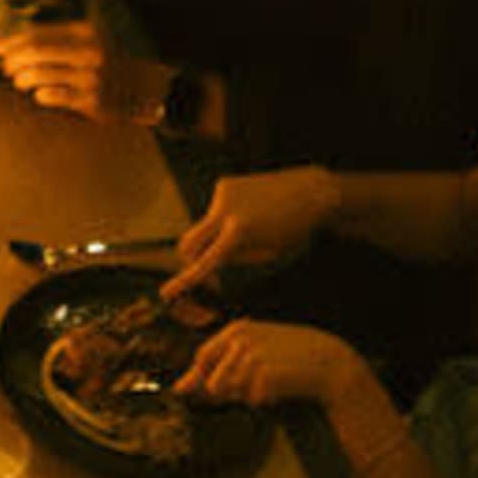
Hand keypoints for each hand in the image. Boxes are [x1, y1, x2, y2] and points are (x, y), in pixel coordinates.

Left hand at [0, 16, 171, 128]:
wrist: (145, 90)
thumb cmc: (107, 64)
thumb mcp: (89, 41)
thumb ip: (55, 40)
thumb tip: (10, 44)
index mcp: (86, 31)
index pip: (37, 33)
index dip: (10, 41)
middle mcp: (90, 51)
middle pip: (35, 51)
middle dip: (11, 60)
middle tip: (3, 68)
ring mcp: (92, 76)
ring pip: (40, 75)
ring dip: (22, 80)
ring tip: (21, 82)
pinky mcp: (92, 100)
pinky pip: (53, 96)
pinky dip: (40, 95)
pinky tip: (40, 95)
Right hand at [165, 163, 338, 302]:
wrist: (311, 191)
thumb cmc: (296, 230)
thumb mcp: (270, 254)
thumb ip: (238, 258)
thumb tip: (212, 260)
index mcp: (238, 233)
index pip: (204, 263)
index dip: (184, 281)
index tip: (167, 293)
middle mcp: (224, 211)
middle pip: (189, 243)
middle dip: (192, 259)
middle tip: (209, 270)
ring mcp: (222, 194)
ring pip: (205, 227)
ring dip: (217, 236)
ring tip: (252, 230)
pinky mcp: (225, 184)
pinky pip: (215, 210)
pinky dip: (225, 218)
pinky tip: (251, 214)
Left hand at [174, 315, 361, 414]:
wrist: (330, 362)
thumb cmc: (289, 360)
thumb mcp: (252, 356)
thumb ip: (213, 371)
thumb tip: (177, 389)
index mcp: (235, 330)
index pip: (201, 359)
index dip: (210, 378)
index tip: (235, 383)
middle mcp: (239, 338)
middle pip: (213, 381)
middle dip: (232, 390)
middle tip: (262, 383)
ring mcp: (251, 354)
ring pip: (232, 392)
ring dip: (250, 395)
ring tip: (274, 383)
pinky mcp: (264, 372)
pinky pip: (253, 399)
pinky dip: (266, 400)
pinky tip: (284, 387)